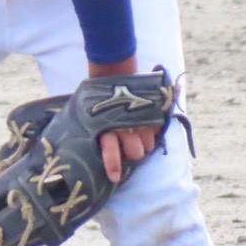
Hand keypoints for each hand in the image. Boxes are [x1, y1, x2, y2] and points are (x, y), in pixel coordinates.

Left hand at [87, 55, 157, 183]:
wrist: (112, 68)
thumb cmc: (97, 93)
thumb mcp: (88, 113)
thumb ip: (93, 131)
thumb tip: (94, 150)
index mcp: (105, 128)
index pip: (110, 153)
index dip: (114, 166)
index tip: (115, 177)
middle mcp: (123, 126)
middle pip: (136, 154)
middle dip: (134, 153)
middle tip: (129, 146)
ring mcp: (138, 121)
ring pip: (148, 145)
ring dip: (144, 142)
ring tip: (138, 133)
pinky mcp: (149, 114)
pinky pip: (157, 132)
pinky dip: (154, 132)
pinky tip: (148, 126)